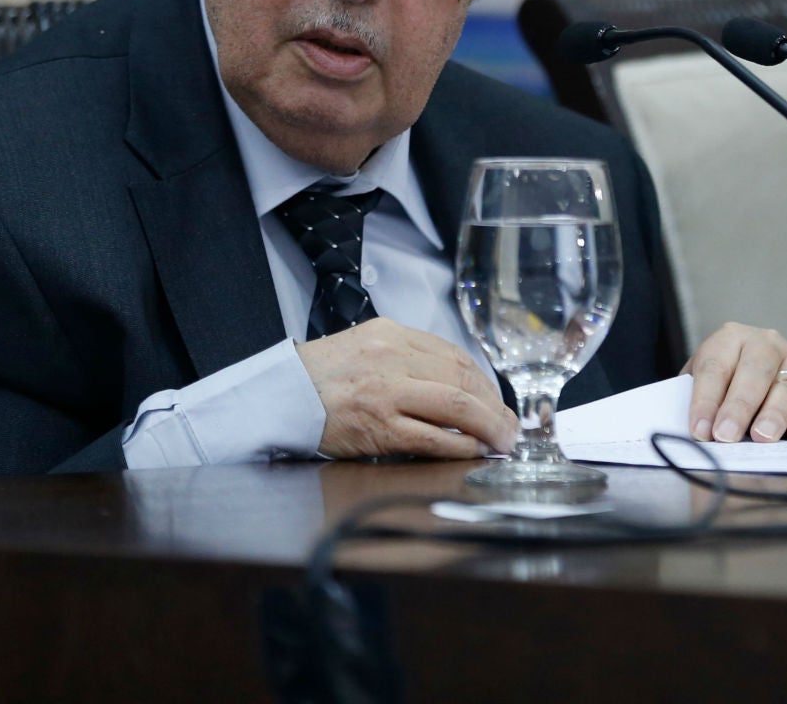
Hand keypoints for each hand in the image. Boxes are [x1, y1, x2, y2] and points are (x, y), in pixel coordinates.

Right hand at [296, 317, 517, 460]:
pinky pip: (432, 438)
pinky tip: (474, 451)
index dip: (485, 382)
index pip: (455, 355)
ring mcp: (386, 392)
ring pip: (455, 406)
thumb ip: (405, 357)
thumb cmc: (319, 379)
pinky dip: (460, 446)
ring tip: (502, 441)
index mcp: (391, 334)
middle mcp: (392, 357)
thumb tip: (453, 383)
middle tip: (510, 427)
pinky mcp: (378, 428)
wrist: (276, 398)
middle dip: (495, 406)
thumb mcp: (364, 347)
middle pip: (463, 379)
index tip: (498, 401)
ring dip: (488, 426)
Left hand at [681, 323, 786, 443]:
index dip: (705, 400)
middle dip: (740, 406)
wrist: (748, 371)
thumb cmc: (721, 381)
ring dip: (775, 414)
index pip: (715, 367)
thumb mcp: (698, 383)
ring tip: (761, 437)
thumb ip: (694, 402)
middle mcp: (765, 343)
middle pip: (755, 371)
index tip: (699, 430)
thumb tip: (697, 432)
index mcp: (730, 338)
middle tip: (727, 434)